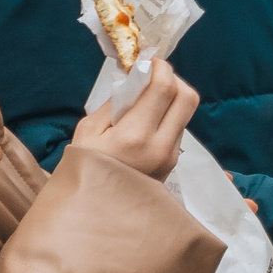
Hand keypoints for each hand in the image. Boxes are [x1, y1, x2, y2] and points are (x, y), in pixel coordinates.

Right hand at [69, 60, 198, 181]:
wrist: (94, 212)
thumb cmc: (83, 169)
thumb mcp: (88, 131)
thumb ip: (115, 103)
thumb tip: (136, 80)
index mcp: (136, 136)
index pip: (164, 89)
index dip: (160, 67)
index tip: (149, 61)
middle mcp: (161, 146)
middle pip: (188, 98)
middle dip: (174, 79)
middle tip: (153, 76)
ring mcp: (171, 158)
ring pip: (185, 114)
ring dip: (172, 99)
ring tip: (146, 99)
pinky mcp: (173, 164)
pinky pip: (179, 129)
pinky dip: (168, 116)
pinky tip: (147, 119)